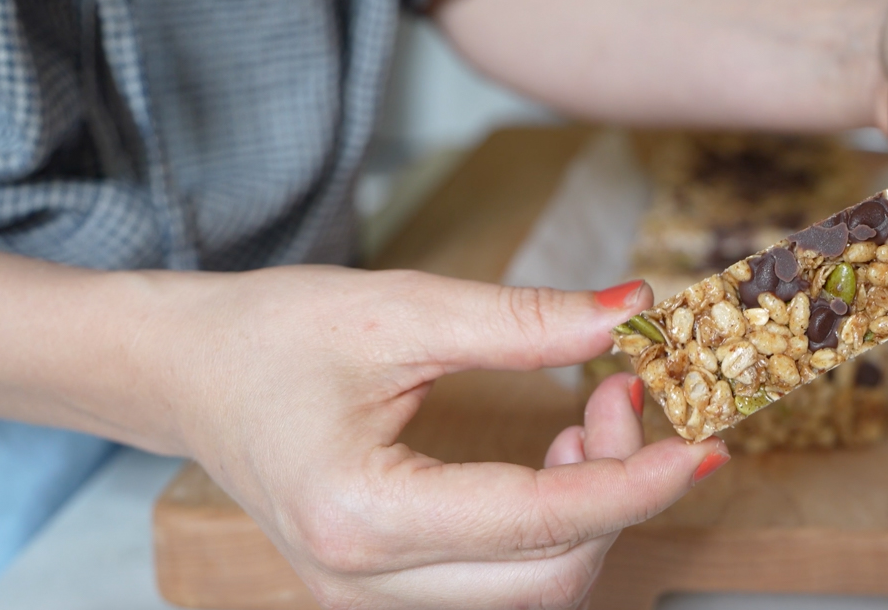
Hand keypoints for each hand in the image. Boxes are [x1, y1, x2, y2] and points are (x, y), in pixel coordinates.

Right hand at [154, 269, 725, 608]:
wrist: (183, 371)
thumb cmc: (271, 332)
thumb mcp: (401, 307)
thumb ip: (523, 320)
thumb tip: (634, 310)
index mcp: (359, 514)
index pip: (536, 523)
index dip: (635, 485)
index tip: (704, 442)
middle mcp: (360, 582)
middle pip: (545, 582)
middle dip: (618, 494)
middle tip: (629, 392)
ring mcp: (367, 599)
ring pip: (529, 593)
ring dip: (589, 513)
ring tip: (596, 414)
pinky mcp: (381, 588)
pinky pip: (499, 583)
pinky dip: (551, 528)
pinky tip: (562, 454)